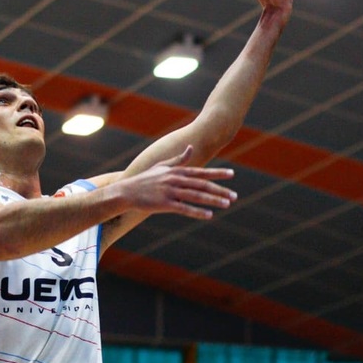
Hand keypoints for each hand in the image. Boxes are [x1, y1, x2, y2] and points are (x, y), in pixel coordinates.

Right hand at [113, 146, 235, 219]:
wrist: (127, 191)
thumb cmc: (145, 179)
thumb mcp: (162, 165)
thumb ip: (179, 159)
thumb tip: (190, 147)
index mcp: (177, 171)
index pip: (201, 172)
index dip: (217, 173)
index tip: (232, 174)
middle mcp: (176, 179)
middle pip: (202, 185)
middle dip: (220, 190)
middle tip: (235, 196)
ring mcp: (170, 192)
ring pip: (196, 196)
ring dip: (213, 200)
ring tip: (227, 204)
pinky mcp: (165, 204)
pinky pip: (184, 208)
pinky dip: (197, 212)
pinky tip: (209, 215)